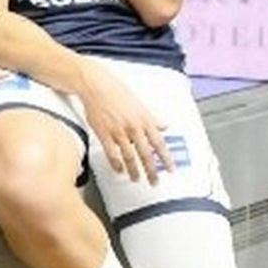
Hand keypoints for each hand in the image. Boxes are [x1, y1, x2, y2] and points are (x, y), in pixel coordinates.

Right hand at [77, 61, 171, 184]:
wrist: (96, 85)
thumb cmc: (116, 91)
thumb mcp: (140, 103)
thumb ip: (152, 117)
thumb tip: (164, 125)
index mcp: (145, 119)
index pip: (160, 143)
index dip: (166, 159)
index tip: (170, 169)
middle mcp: (134, 127)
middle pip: (146, 154)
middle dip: (151, 171)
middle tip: (154, 181)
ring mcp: (119, 131)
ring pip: (129, 156)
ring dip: (134, 170)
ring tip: (137, 179)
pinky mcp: (104, 134)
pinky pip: (112, 153)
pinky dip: (116, 164)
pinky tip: (119, 170)